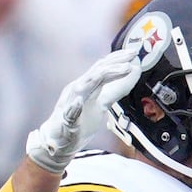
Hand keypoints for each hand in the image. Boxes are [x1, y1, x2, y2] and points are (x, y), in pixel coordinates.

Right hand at [26, 49, 141, 172]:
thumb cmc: (80, 120)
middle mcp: (78, 90)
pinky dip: (73, 108)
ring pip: (84, 86)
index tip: (134, 51)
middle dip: (115, 62)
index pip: (102, 68)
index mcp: (87, 86)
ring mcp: (69, 104)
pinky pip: (68, 115)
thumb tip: (131, 77)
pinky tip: (78, 103)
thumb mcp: (102, 103)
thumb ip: (115, 91)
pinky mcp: (65, 122)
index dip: (117, 59)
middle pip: (97, 72)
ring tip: (122, 69)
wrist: (57, 140)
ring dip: (102, 76)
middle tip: (132, 54)